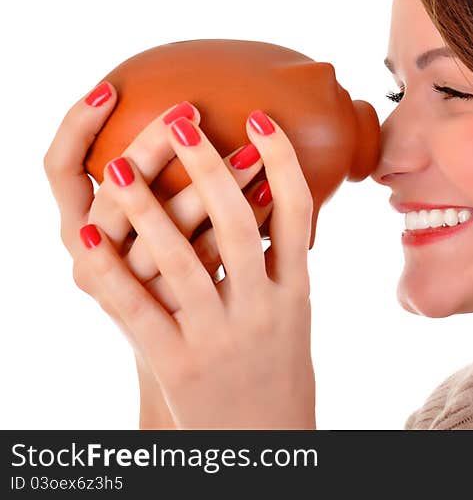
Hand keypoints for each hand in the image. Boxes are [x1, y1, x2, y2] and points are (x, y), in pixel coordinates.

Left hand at [75, 106, 315, 428]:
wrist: (265, 440)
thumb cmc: (277, 367)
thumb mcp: (292, 312)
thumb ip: (280, 261)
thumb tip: (270, 197)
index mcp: (295, 290)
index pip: (297, 213)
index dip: (282, 162)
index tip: (261, 117)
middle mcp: (263, 308)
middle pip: (241, 226)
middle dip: (210, 169)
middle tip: (183, 121)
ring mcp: (220, 335)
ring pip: (184, 262)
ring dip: (149, 208)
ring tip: (117, 165)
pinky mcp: (179, 362)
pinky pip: (139, 310)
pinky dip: (112, 270)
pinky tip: (89, 236)